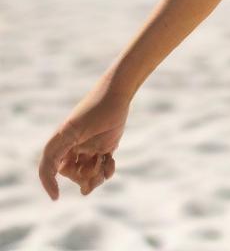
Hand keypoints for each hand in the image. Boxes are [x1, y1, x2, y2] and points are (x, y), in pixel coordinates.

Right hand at [38, 80, 129, 199]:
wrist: (116, 94)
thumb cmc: (92, 110)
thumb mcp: (70, 131)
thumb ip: (57, 151)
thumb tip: (52, 172)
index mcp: (61, 144)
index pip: (50, 170)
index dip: (49, 185)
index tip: (56, 198)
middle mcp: (74, 148)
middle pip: (72, 175)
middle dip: (82, 179)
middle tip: (94, 173)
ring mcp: (90, 148)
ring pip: (88, 174)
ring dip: (95, 178)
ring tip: (104, 172)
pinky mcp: (105, 147)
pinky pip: (103, 167)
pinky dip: (107, 171)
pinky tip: (111, 164)